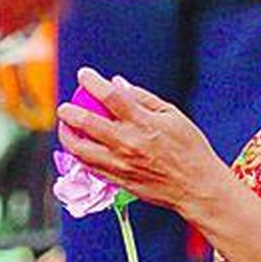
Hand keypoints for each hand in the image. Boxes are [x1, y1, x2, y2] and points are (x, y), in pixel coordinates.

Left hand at [57, 68, 229, 212]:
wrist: (196, 187)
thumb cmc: (189, 148)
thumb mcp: (173, 115)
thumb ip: (143, 98)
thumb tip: (118, 84)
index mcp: (143, 123)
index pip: (110, 96)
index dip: (93, 82)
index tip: (83, 74)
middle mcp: (128, 143)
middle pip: (87, 122)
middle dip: (69, 111)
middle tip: (64, 106)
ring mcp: (120, 164)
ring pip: (80, 149)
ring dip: (67, 135)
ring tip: (66, 127)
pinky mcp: (118, 180)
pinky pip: (89, 167)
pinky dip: (79, 155)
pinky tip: (78, 147)